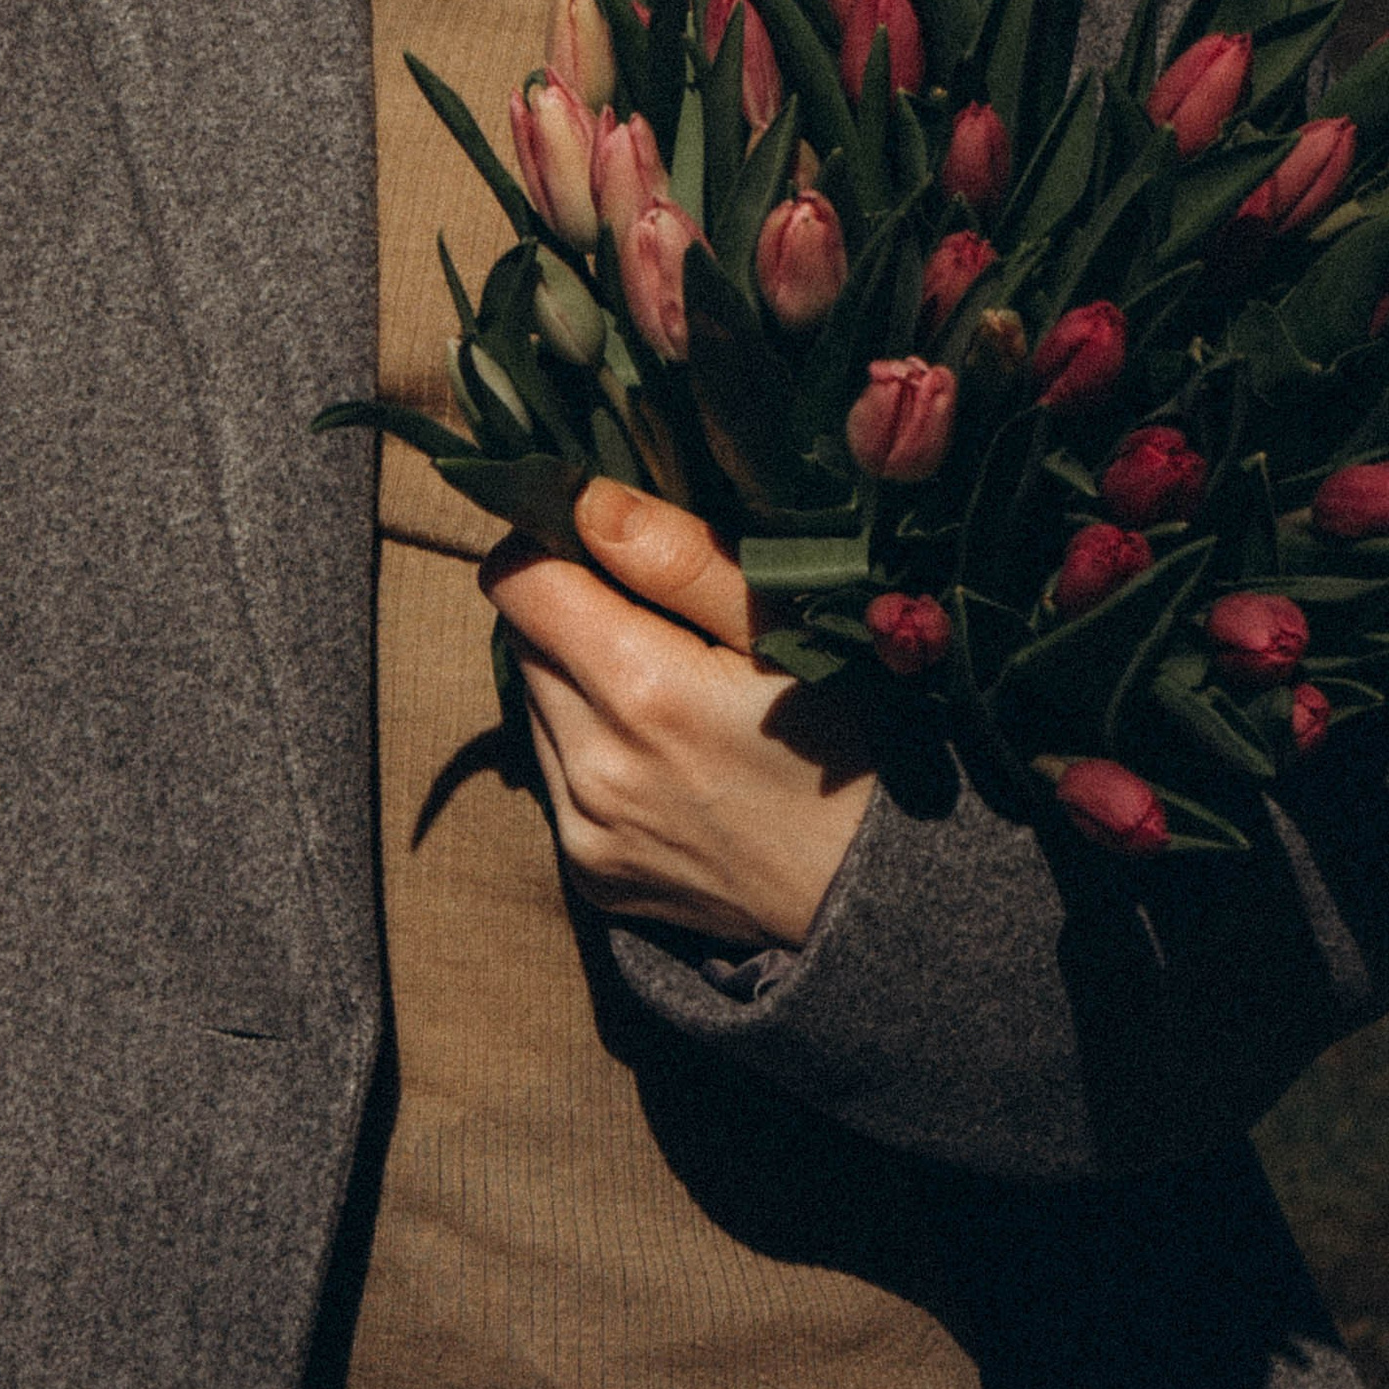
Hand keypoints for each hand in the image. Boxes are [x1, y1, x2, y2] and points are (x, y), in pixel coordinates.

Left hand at [485, 478, 877, 952]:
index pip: (518, 585)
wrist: (870, 887)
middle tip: (655, 619)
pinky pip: (555, 777)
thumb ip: (679, 558)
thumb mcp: (785, 625)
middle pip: (523, 643)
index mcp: (640, 689)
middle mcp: (593, 767)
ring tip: (665, 692)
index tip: (599, 542)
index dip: (548, 544)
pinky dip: (590, 750)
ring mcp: (584, 830)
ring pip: (535, 708)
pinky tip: (664, 755)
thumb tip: (585, 501)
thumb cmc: (843, 735)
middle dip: (571, 613)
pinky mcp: (588, 872)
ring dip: (577, 682)